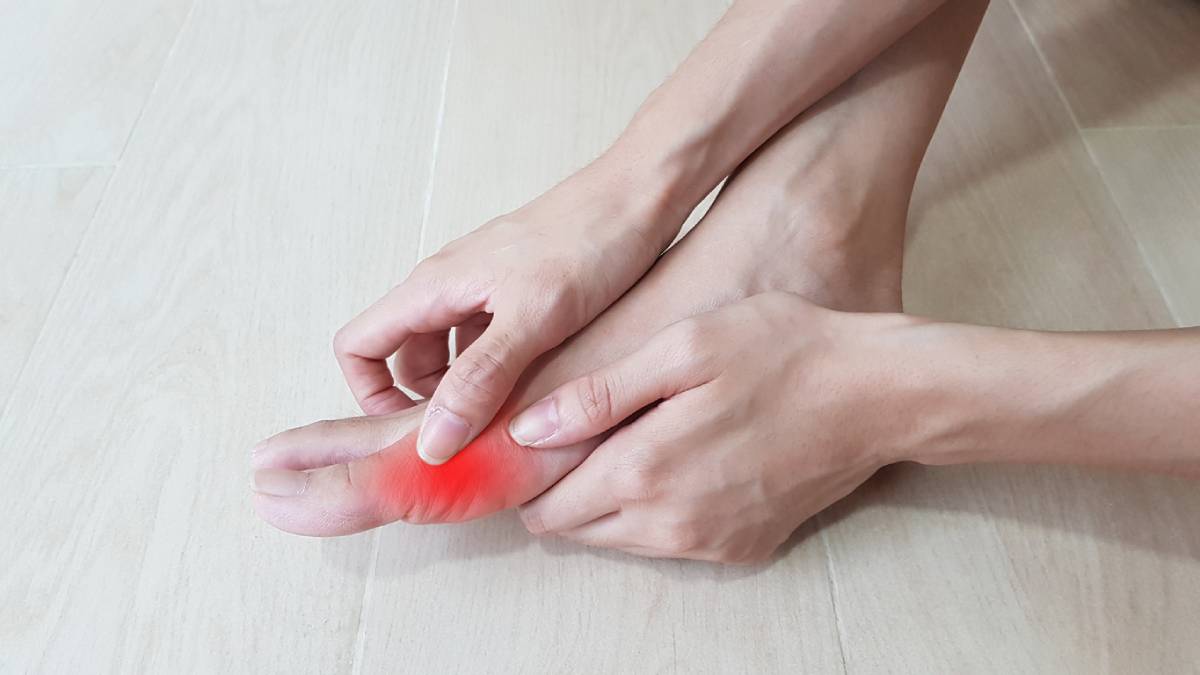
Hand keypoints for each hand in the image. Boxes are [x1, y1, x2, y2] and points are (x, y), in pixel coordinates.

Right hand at [334, 154, 684, 464]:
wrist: (642, 198)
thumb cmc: (589, 244)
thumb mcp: (532, 320)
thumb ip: (479, 380)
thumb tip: (429, 442)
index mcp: (434, 287)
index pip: (358, 344)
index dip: (368, 394)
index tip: (407, 433)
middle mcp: (449, 286)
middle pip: (403, 357)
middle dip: (424, 404)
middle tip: (468, 443)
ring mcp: (484, 289)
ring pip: (450, 355)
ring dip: (466, 393)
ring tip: (506, 426)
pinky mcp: (520, 295)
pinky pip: (488, 344)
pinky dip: (499, 375)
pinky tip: (536, 396)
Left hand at [509, 292, 928, 562]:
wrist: (878, 394)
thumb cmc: (783, 351)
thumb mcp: (684, 348)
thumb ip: (599, 395)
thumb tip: (526, 430)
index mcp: (645, 470)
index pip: (547, 505)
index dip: (531, 476)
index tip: (531, 445)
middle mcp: (671, 524)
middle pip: (577, 531)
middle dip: (565, 490)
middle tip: (580, 437)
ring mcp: (711, 544)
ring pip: (622, 541)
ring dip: (611, 503)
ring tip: (632, 441)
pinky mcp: (745, 549)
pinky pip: (674, 544)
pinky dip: (661, 514)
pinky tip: (684, 461)